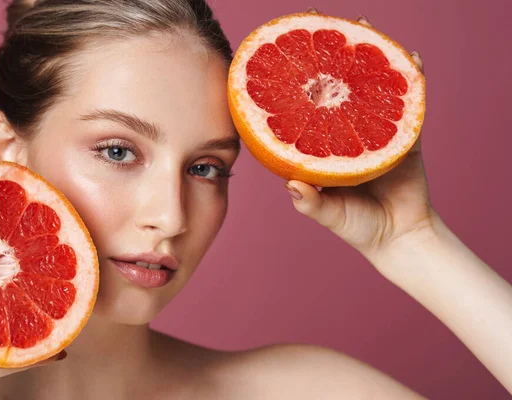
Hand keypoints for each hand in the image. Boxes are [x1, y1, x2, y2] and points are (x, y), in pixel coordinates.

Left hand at [285, 15, 434, 263]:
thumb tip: (291, 185)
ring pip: (368, 86)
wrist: (399, 237)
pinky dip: (410, 79)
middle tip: (320, 20)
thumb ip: (310, 204)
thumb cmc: (359, 227)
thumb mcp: (329, 215)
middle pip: (334, 87)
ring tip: (364, 25)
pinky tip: (409, 56)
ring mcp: (372, 129)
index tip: (279, 54)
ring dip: (367, 55)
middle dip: (329, 55)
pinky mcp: (402, 133)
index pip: (301, 109)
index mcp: (319, 147)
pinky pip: (407, 101)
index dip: (291, 83)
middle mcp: (343, 132)